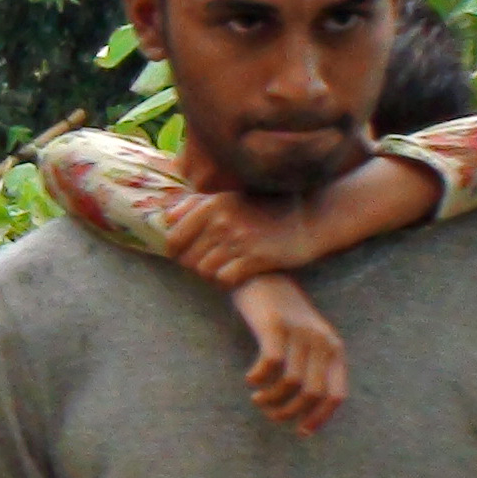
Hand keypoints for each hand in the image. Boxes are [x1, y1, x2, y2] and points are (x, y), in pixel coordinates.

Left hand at [161, 192, 316, 286]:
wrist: (311, 218)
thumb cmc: (266, 208)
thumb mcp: (230, 196)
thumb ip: (195, 204)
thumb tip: (165, 218)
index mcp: (213, 203)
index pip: (173, 238)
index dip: (177, 252)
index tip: (189, 254)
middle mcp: (222, 220)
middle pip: (187, 258)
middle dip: (195, 264)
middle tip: (212, 262)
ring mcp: (239, 240)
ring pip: (204, 271)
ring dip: (212, 273)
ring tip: (226, 266)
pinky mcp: (256, 258)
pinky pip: (224, 279)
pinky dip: (227, 280)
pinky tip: (238, 273)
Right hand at [231, 276, 346, 432]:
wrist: (262, 275)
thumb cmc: (281, 313)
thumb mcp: (306, 339)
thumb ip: (312, 365)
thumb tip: (305, 406)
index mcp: (334, 348)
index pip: (336, 395)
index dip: (319, 418)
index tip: (301, 432)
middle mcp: (321, 341)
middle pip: (312, 393)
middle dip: (290, 412)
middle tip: (271, 415)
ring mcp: (299, 332)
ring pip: (290, 383)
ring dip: (271, 399)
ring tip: (258, 399)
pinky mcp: (275, 325)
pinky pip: (270, 364)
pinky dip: (259, 378)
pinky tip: (250, 379)